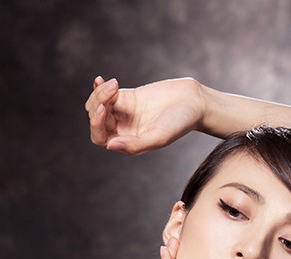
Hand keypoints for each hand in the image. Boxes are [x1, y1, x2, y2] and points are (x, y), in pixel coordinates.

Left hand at [85, 76, 204, 154]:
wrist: (194, 102)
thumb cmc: (180, 124)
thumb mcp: (158, 137)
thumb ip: (135, 145)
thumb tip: (110, 146)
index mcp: (129, 144)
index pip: (101, 138)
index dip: (96, 124)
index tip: (104, 108)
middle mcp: (124, 131)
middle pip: (97, 120)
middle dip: (97, 104)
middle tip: (112, 90)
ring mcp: (125, 113)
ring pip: (99, 106)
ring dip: (99, 94)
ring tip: (114, 84)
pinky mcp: (128, 98)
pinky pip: (107, 94)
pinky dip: (101, 87)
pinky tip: (100, 79)